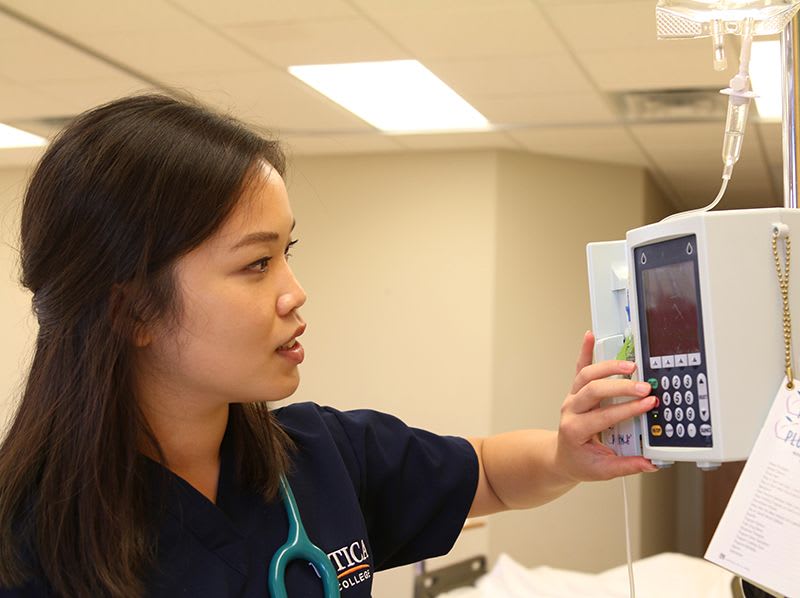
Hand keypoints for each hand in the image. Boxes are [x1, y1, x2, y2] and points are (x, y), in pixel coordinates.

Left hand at [555, 331, 657, 481]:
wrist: (562, 456)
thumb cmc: (580, 461)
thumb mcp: (603, 470)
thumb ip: (627, 466)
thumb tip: (650, 463)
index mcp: (576, 429)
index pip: (604, 415)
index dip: (628, 409)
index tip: (648, 404)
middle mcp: (571, 410)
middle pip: (594, 390)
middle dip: (621, 387)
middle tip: (644, 387)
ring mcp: (572, 397)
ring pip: (587, 375)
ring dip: (608, 367)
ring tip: (630, 365)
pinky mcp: (575, 390)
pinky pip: (579, 367)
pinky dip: (585, 351)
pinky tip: (590, 336)